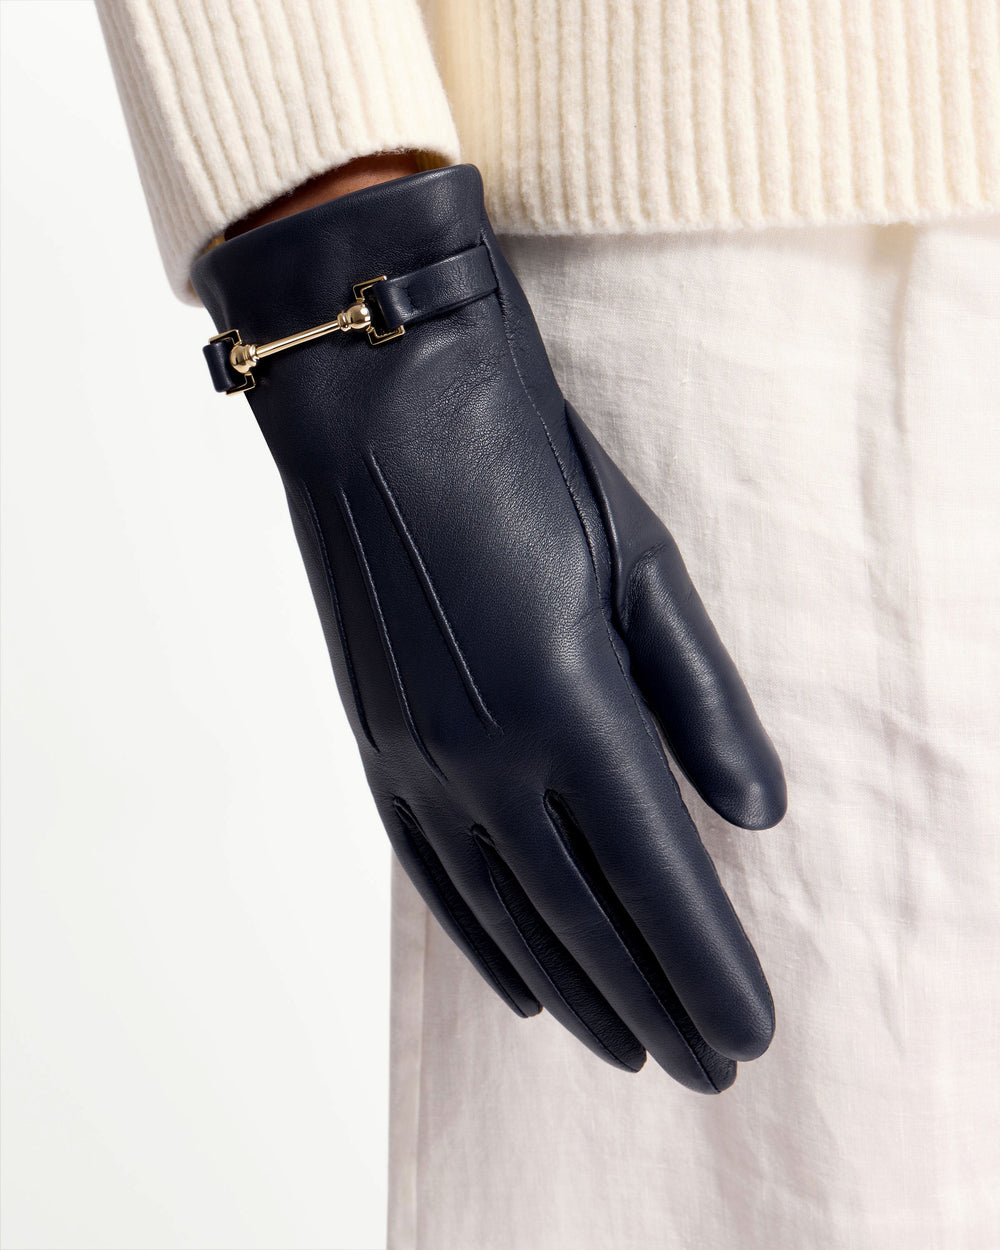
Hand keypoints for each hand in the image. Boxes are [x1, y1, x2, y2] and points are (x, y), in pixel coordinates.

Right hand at [193, 165, 785, 1090]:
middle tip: (709, 1064)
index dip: (709, 966)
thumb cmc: (526, 457)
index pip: (658, 877)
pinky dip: (484, 942)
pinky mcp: (378, 743)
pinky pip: (434, 875)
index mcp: (569, 703)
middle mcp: (484, 752)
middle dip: (657, 1003)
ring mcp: (418, 755)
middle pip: (585, 918)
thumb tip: (757, 815)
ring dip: (575, 992)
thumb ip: (704, 701)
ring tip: (628, 1047)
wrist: (377, 395)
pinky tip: (518, 987)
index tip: (752, 1031)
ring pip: (507, 915)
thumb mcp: (644, 563)